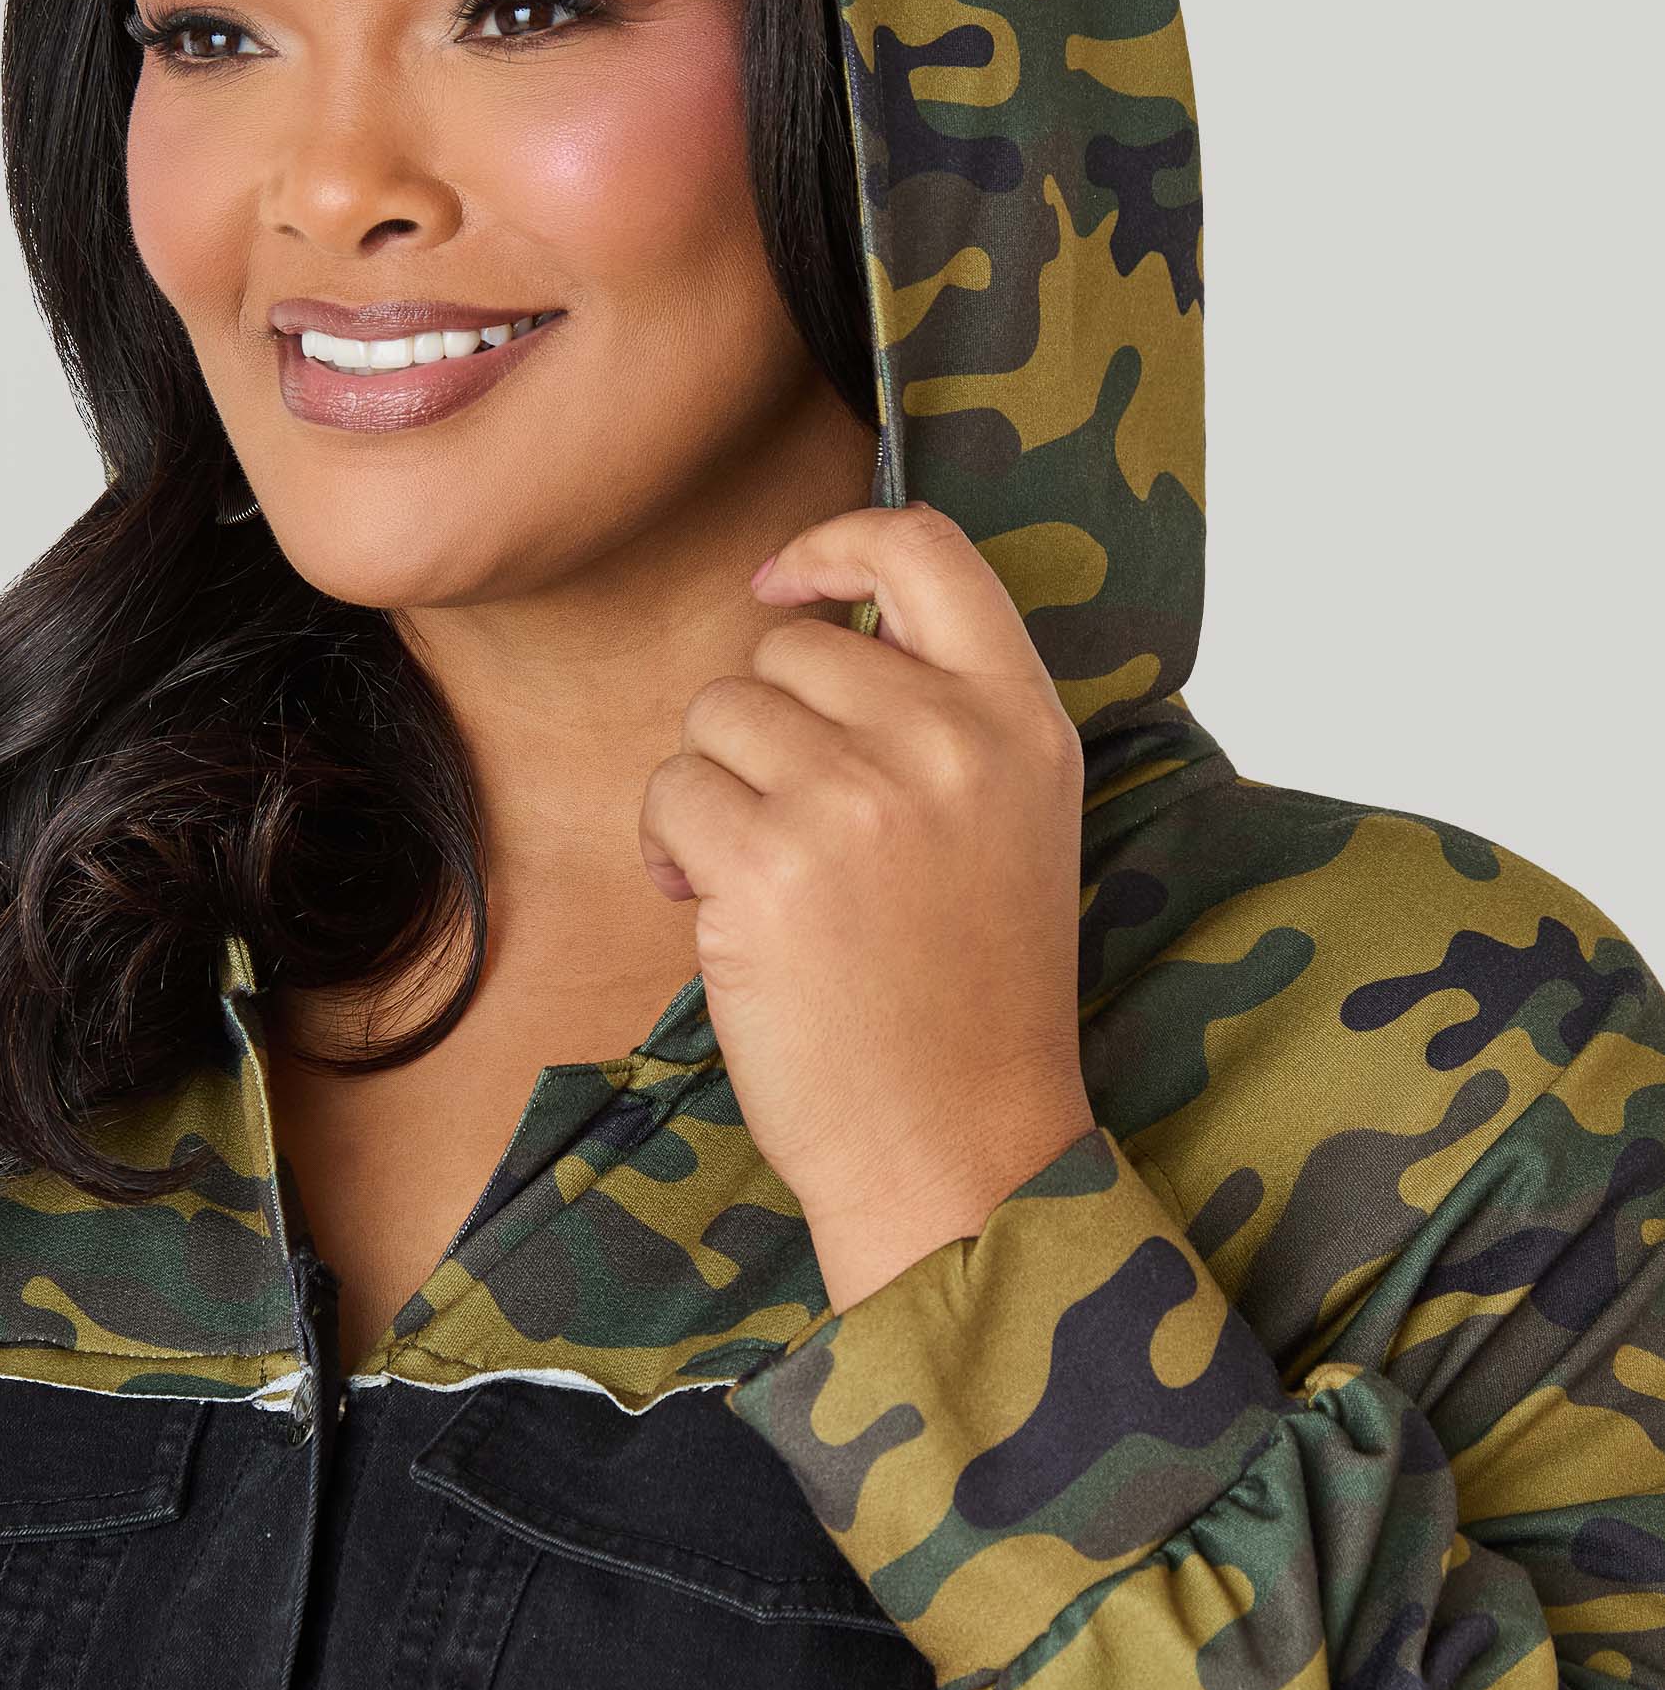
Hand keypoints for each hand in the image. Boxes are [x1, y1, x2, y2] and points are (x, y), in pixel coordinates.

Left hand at [636, 503, 1096, 1311]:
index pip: (924, 547)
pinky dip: (667, 850)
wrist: (960, 1148)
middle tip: (794, 833)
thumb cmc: (968, 999)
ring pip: (715, 714)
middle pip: (786, 647)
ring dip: (710, 792)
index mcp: (1021, 720)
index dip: (835, 542)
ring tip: (764, 884)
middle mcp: (947, 740)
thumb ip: (940, 714)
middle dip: (761, 730)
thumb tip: (807, 618)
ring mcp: (857, 799)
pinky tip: (716, 916)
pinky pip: (670, 792)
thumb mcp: (1009, 823)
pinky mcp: (768, 865)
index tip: (785, 585)